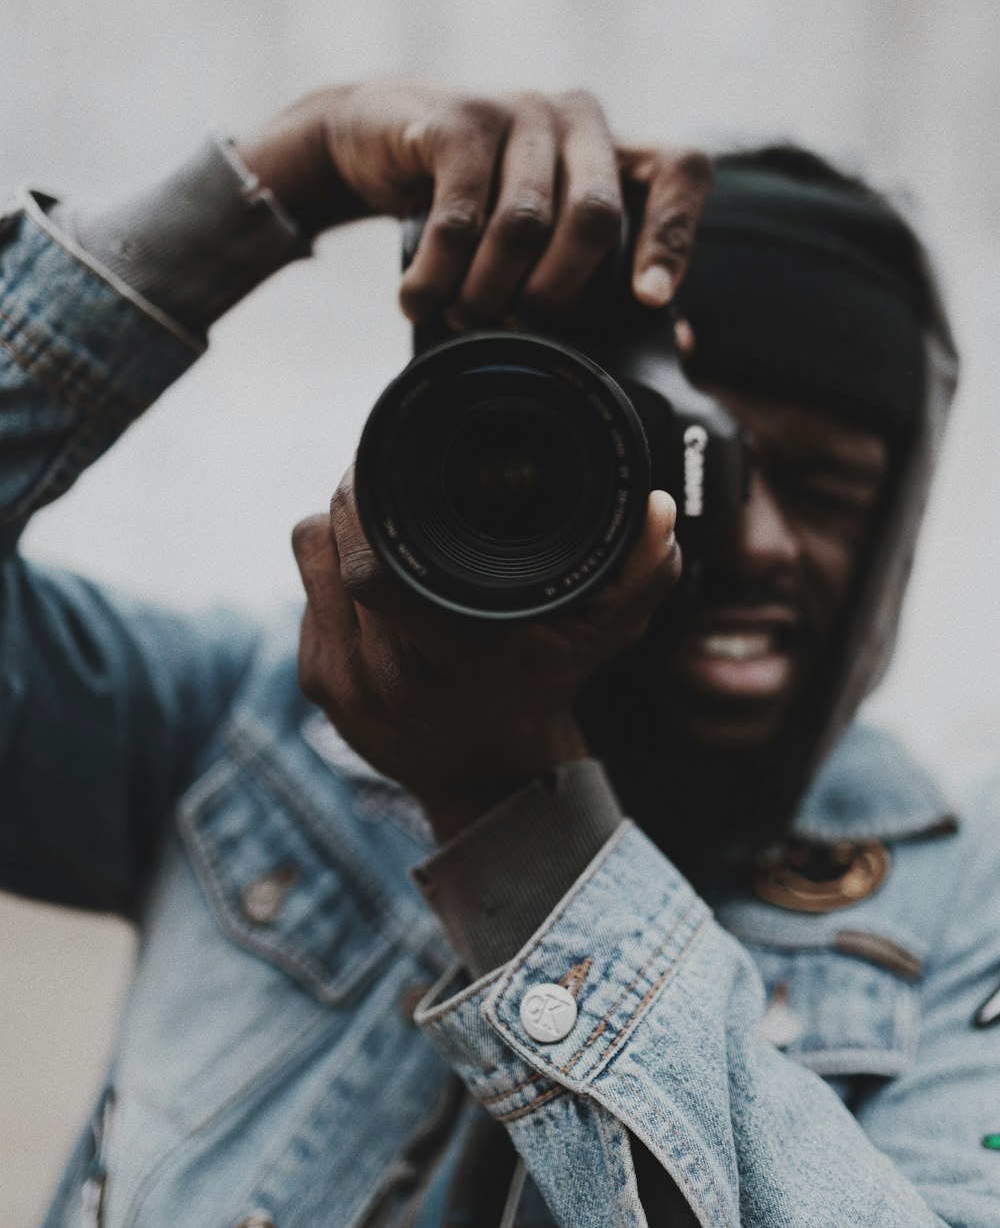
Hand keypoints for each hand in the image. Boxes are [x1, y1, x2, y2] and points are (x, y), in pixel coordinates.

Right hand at [236, 82, 710, 322]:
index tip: (648, 298)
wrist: (377, 137)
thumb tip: (684, 337)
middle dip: (556, 291)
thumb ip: (605, 270)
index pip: (678, 171)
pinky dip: (438, 275)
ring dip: (488, 291)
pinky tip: (419, 299)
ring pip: (523, 225)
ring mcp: (517, 110)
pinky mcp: (456, 119)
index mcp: (613, 145)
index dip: (673, 235)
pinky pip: (459, 218)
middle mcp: (576, 118)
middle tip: (520, 327)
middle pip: (595, 215)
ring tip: (462, 316)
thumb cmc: (478, 196)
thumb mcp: (543, 225)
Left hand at [292, 473, 680, 840]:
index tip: (391, 465)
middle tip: (391, 471)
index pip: (372, 568)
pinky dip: (334, 567)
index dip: (371, 503)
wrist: (486, 773)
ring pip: (313, 549)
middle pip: (339, 539)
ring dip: (343, 522)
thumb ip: (640, 575)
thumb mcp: (604, 636)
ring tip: (384, 517)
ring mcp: (344, 679)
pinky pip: (308, 587)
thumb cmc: (544, 686)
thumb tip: (659, 511)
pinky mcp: (316, 679)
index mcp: (452, 655)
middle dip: (361, 492)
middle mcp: (387, 672)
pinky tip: (376, 573)